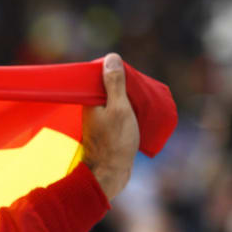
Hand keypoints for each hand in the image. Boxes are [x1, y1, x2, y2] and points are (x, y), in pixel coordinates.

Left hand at [81, 53, 139, 199]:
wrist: (111, 174)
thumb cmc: (115, 142)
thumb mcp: (119, 108)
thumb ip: (114, 84)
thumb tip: (111, 58)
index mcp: (89, 101)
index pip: (99, 77)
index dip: (115, 73)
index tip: (130, 75)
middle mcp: (91, 110)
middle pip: (108, 89)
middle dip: (124, 86)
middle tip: (140, 89)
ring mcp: (99, 121)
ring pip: (114, 102)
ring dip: (128, 99)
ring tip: (143, 101)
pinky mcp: (107, 131)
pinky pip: (118, 114)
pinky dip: (128, 111)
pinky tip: (139, 114)